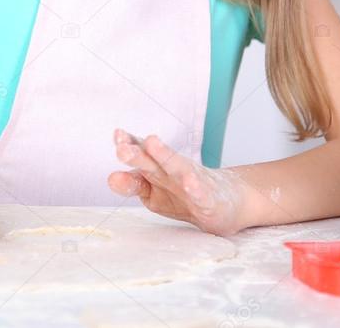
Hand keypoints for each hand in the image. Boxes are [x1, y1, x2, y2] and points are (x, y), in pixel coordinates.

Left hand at [107, 128, 248, 235]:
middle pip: (153, 160)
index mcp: (157, 171)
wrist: (228, 202)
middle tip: (121, 148)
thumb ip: (133, 183)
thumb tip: (111, 178)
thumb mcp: (154, 192)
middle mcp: (172, 172)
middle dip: (137, 153)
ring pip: (176, 167)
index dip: (130, 146)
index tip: (118, 137)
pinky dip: (196, 188)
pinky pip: (201, 193)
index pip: (141, 155)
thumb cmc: (185, 194)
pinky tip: (189, 183)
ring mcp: (191, 183)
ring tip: (151, 142)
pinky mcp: (208, 199)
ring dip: (164, 154)